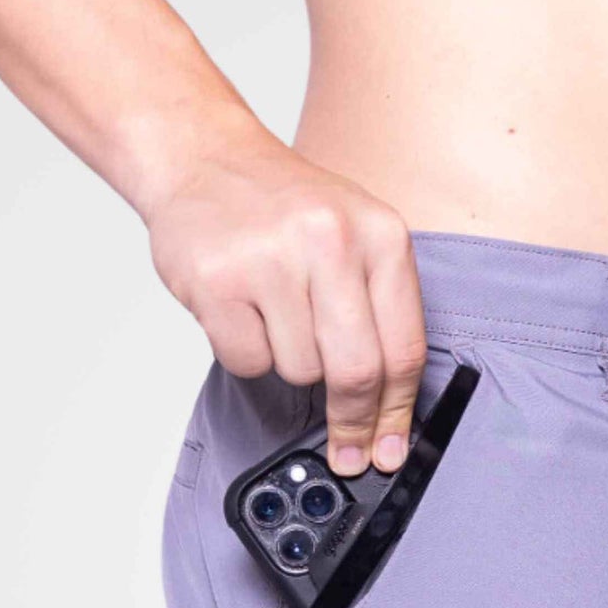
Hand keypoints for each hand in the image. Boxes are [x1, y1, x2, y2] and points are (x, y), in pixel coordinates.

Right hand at [144, 131, 425, 475]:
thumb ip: (381, 313)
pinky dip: (245, 352)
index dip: (398, 414)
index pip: (404, 349)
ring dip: (289, 362)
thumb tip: (387, 414)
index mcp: (381, 235)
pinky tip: (241, 309)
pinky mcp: (218, 280)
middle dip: (352, 421)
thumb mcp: (357, 239)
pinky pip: (247, 362)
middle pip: (357, 372)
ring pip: (300, 371)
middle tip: (346, 451)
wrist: (203, 156)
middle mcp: (331, 240)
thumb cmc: (284, 209)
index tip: (389, 451)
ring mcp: (272, 258)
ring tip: (275, 311)